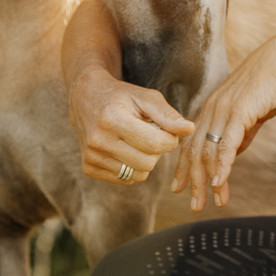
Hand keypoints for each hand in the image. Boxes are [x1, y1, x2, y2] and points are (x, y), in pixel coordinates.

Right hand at [68, 65, 193, 184]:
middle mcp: (99, 140)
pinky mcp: (89, 167)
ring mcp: (92, 156)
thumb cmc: (122, 97)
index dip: (170, 140)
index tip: (167, 130)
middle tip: (151, 135)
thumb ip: (168, 114)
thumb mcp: (147, 97)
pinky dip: (131, 167)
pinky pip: (125, 179)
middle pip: (148, 163)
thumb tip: (189, 129)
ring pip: (139, 174)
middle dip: (158, 151)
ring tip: (136, 141)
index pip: (155, 144)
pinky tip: (124, 148)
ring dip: (145, 160)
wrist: (86, 98)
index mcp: (112, 119)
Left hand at [172, 33, 275, 210]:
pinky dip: (222, 165)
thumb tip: (231, 156)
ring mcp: (223, 110)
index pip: (191, 143)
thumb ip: (240, 135)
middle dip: (192, 181)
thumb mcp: (251, 114)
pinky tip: (219, 182)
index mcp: (211, 109)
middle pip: (195, 151)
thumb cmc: (270, 85)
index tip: (180, 187)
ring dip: (208, 180)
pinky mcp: (239, 112)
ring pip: (209, 151)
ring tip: (209, 201)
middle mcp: (211, 109)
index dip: (184, 167)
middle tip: (194, 205)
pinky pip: (227, 143)